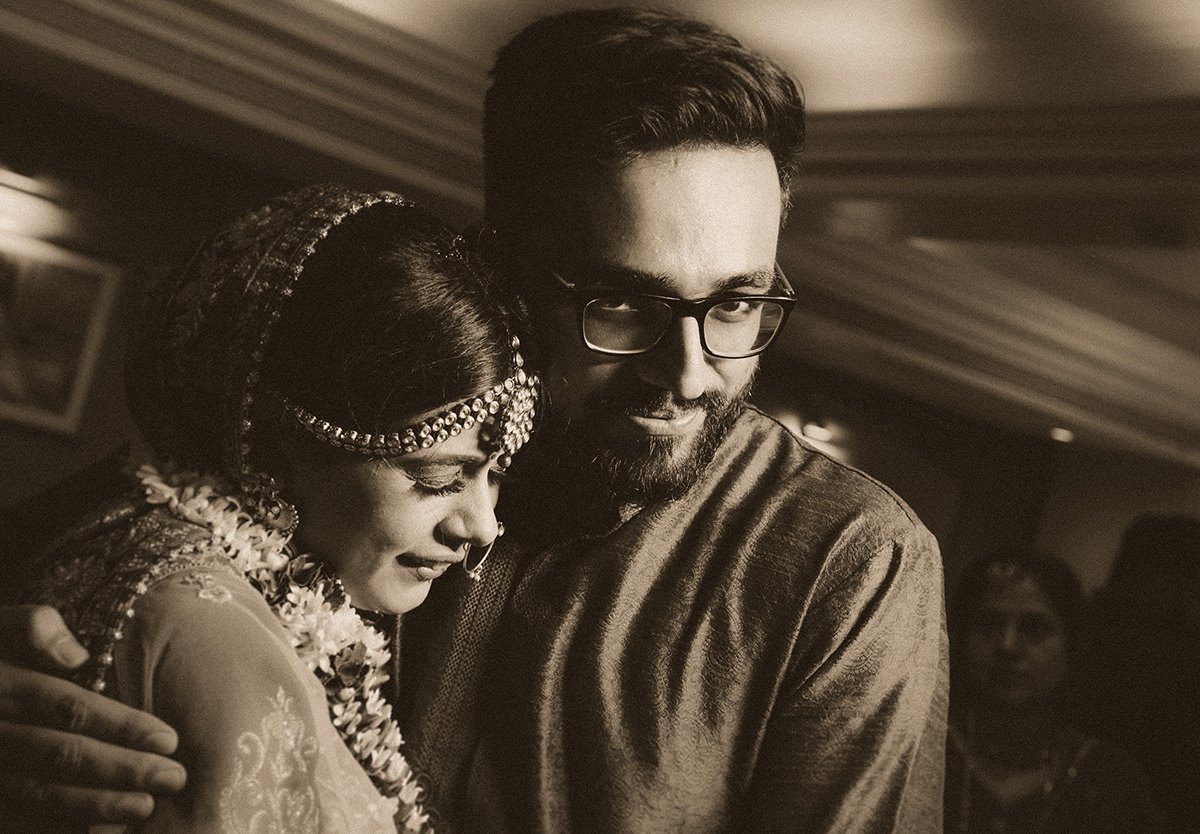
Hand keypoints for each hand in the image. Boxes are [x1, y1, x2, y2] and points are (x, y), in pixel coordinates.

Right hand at [0, 606, 186, 828]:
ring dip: (94, 805)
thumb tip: (76, 655)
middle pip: (62, 754)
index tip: (169, 739)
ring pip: (39, 792)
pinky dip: (54, 828)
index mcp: (3, 686)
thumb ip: (32, 628)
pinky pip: (15, 817)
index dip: (121, 725)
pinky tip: (96, 832)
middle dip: (122, 769)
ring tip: (144, 809)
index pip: (70, 708)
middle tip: (174, 778)